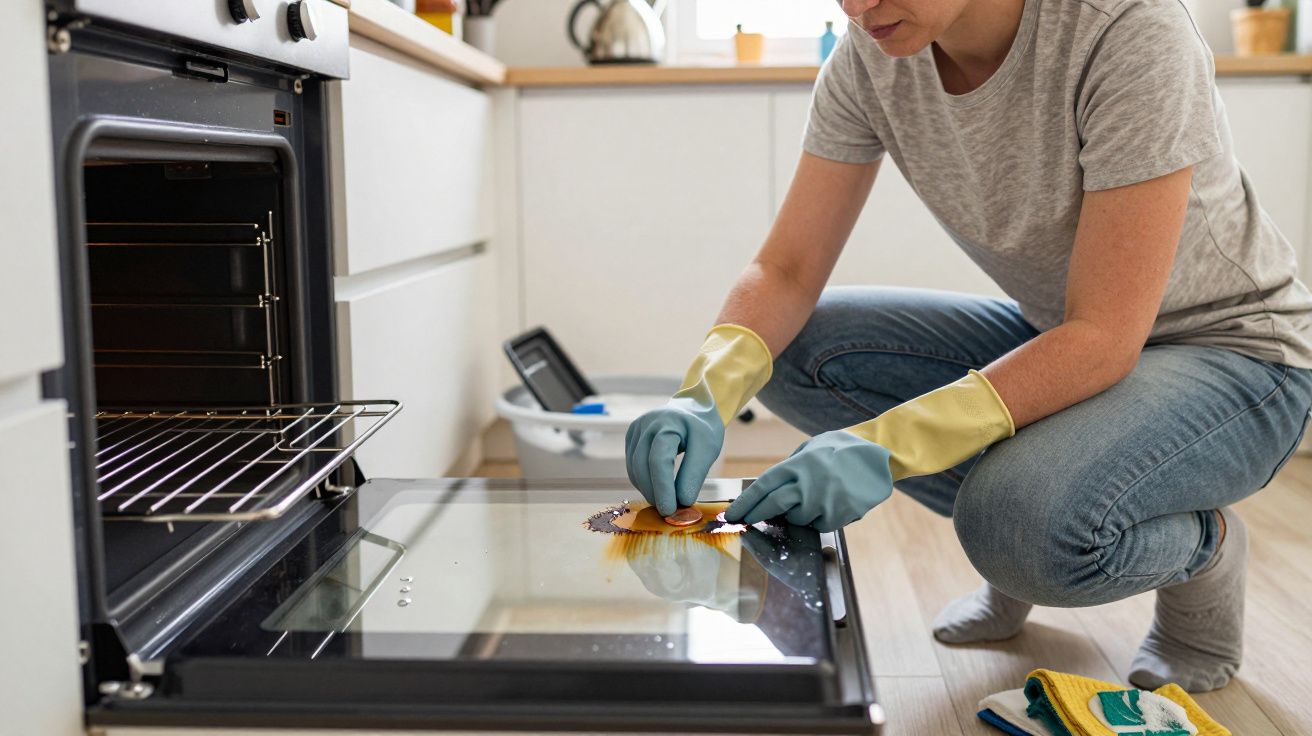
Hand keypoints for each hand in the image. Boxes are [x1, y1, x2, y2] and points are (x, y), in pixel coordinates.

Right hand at [624, 394, 725, 515]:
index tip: (670, 510)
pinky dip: (643, 481)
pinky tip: (656, 490)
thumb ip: (694, 474)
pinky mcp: (631, 436)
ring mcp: (636, 429)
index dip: (663, 487)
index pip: (659, 459)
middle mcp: (647, 423)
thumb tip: (682, 501)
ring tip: (664, 502)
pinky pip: (632, 465)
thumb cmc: (703, 429)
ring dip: (647, 489)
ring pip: (634, 467)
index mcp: (669, 423)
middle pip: (643, 465)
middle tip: (669, 512)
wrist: (693, 408)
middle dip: (654, 492)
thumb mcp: (708, 448)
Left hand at [724, 430, 893, 531]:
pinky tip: (832, 504)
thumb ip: (791, 465)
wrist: (880, 455)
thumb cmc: (843, 448)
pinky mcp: (838, 515)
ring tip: (814, 498)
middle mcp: (807, 483)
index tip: (732, 514)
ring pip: (797, 519)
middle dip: (756, 515)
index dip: (745, 503)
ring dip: (798, 514)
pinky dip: (820, 519)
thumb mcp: (812, 447)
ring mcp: (822, 501)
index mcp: (797, 464)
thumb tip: (772, 486)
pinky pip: (819, 525)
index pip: (763, 487)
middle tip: (746, 521)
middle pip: (773, 505)